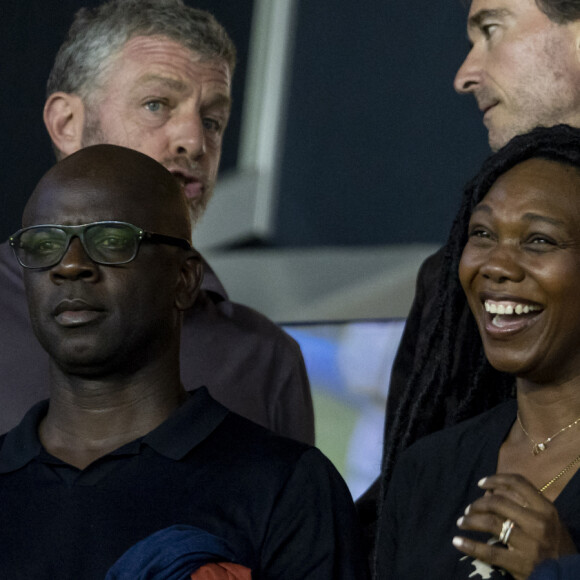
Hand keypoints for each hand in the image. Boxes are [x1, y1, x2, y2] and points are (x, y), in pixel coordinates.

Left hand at [453, 474, 576, 579]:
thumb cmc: (555, 544)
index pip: (518, 484)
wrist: (569, 576)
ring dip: (470, 520)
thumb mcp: (548, 520)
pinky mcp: (520, 563)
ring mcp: (529, 543)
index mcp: (546, 509)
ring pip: (490, 523)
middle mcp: (538, 523)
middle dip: (478, 503)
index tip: (481, 483)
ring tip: (461, 522)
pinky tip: (458, 542)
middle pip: (498, 502)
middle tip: (468, 509)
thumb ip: (527, 505)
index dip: (495, 480)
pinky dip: (470, 545)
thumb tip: (492, 491)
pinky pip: (489, 552)